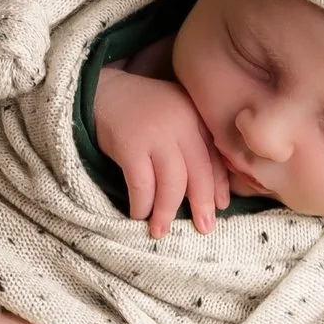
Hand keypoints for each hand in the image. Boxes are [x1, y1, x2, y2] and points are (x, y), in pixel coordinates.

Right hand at [93, 65, 231, 237]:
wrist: (103, 92)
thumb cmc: (143, 110)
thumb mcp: (177, 116)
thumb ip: (194, 140)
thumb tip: (212, 190)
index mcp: (195, 117)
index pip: (215, 157)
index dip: (218, 185)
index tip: (220, 206)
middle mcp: (180, 124)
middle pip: (198, 172)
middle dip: (201, 204)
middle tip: (204, 228)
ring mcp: (155, 134)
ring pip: (172, 183)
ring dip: (167, 212)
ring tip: (161, 231)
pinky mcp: (129, 146)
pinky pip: (142, 185)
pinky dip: (142, 205)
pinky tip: (139, 214)